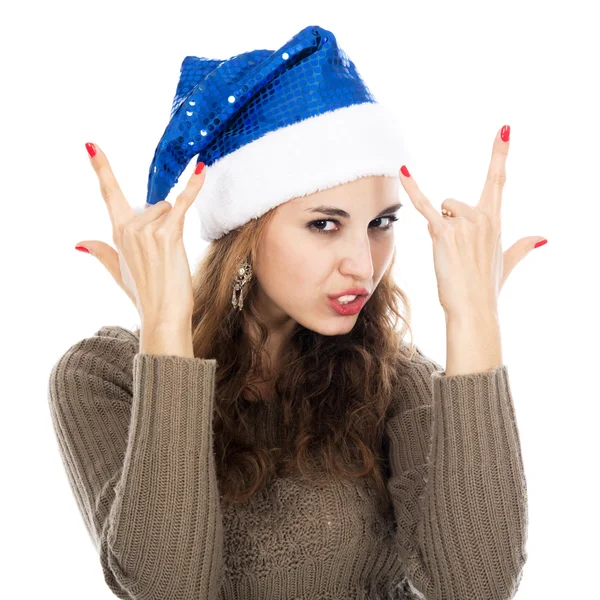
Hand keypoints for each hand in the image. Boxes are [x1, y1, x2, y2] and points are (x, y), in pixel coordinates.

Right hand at [75, 142, 205, 326]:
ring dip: (174, 226)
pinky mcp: (168, 234)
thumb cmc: (145, 295)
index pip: (109, 195)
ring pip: (168, 208)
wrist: (162, 313)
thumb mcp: (119, 272)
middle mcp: (129, 228)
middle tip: (163, 254)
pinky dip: (193, 187)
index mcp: (117, 233)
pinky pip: (183, 203)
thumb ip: (101, 252)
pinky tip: (200, 170)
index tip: (91, 146)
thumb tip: (80, 243)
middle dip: (163, 222)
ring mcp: (147, 230)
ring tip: (171, 255)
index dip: (101, 169)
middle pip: (154, 205)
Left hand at [398, 125, 545, 319]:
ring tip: (448, 254)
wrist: (474, 307)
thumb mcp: (507, 263)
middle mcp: (482, 217)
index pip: (497, 180)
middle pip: (453, 204)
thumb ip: (522, 246)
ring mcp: (464, 223)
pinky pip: (424, 206)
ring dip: (438, 229)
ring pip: (440, 211)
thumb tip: (542, 237)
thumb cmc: (487, 287)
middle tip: (457, 253)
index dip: (500, 154)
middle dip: (448, 223)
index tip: (504, 129)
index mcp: (495, 221)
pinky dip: (413, 190)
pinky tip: (403, 171)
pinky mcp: (444, 232)